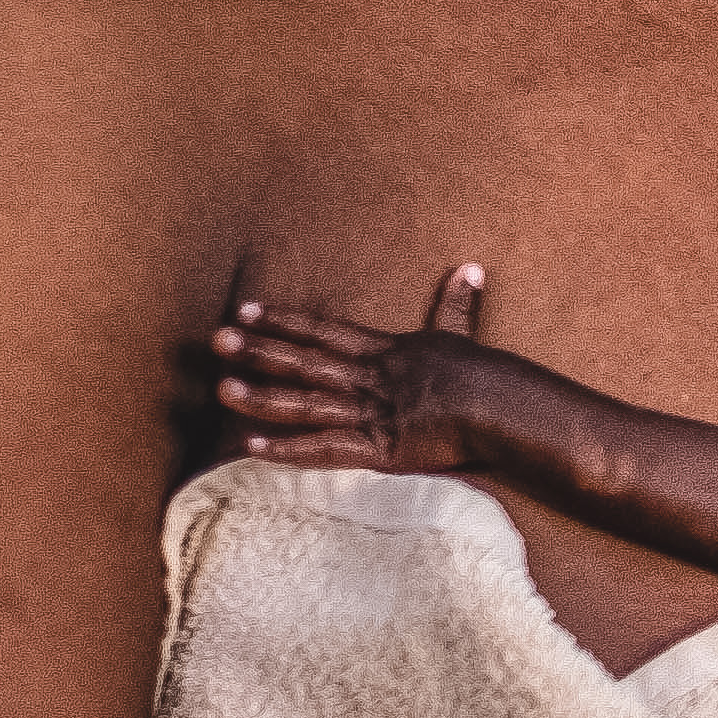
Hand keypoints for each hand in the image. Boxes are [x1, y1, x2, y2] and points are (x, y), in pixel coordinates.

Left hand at [210, 263, 496, 471]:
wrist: (500, 407)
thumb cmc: (486, 374)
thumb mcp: (463, 335)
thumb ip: (456, 306)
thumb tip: (471, 268)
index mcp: (385, 351)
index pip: (325, 332)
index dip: (285, 321)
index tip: (247, 310)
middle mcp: (369, 379)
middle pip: (305, 362)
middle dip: (260, 350)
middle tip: (217, 339)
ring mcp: (370, 413)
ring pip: (306, 404)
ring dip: (263, 396)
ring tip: (222, 388)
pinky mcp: (378, 449)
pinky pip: (326, 449)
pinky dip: (289, 450)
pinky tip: (253, 446)